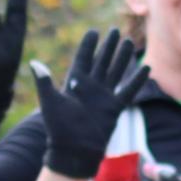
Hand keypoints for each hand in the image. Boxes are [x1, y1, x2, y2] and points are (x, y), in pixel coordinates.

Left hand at [31, 28, 149, 178]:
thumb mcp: (50, 102)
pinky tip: (146, 69)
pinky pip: (129, 90)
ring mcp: (103, 97)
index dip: (89, 45)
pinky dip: (137, 80)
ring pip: (115, 72)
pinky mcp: (114, 107)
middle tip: (116, 31)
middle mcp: (89, 87)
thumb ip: (44, 82)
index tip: (94, 31)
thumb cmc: (59, 128)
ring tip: (130, 42)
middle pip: (101, 62)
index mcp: (74, 83)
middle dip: (108, 47)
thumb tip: (34, 62)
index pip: (83, 59)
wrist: (75, 150)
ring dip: (123, 58)